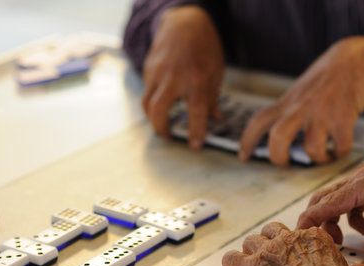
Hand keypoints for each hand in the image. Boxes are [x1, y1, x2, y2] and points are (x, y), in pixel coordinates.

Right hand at [142, 5, 222, 149]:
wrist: (184, 21)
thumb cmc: (204, 46)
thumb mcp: (215, 71)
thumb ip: (213, 97)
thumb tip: (216, 119)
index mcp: (195, 79)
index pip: (196, 112)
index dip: (196, 132)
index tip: (195, 146)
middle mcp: (173, 77)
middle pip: (158, 111)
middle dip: (162, 129)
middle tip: (169, 137)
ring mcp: (157, 73)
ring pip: (147, 104)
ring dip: (153, 119)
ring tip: (162, 124)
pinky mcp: (148, 70)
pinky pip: (147, 91)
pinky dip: (153, 101)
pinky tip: (162, 102)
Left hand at [222, 222, 363, 265]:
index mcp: (311, 237)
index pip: (295, 232)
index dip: (290, 245)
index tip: (291, 258)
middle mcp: (287, 239)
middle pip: (268, 232)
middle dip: (266, 245)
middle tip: (268, 261)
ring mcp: (267, 251)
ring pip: (249, 242)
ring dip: (248, 255)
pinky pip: (229, 259)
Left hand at [239, 36, 363, 165]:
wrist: (355, 57)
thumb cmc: (325, 78)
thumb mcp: (298, 92)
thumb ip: (288, 111)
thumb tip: (279, 139)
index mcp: (286, 102)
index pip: (258, 121)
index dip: (247, 141)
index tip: (243, 156)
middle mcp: (300, 107)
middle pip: (278, 137)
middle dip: (279, 157)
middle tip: (286, 163)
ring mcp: (322, 112)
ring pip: (312, 147)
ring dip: (318, 159)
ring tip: (322, 156)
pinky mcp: (345, 116)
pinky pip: (341, 146)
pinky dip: (340, 153)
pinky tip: (339, 149)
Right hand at [297, 159, 363, 265]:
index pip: (325, 204)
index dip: (309, 220)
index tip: (298, 234)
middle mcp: (361, 178)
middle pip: (325, 198)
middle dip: (319, 220)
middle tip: (318, 240)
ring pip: (338, 198)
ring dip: (336, 219)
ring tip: (343, 238)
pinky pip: (352, 198)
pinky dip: (351, 214)